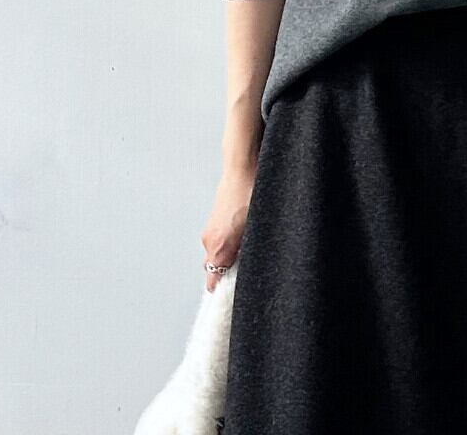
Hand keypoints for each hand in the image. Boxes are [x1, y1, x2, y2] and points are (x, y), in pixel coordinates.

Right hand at [200, 165, 255, 291]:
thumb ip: (249, 252)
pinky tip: (245, 235)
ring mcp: (211, 230)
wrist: (242, 168)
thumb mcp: (256, 227)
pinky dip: (229, 244)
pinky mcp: (214, 221)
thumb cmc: (252, 194)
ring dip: (231, 257)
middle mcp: (210, 241)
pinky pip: (219, 242)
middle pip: (216, 270)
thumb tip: (250, 269)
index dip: (223, 292)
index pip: (213, 282)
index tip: (234, 299)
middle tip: (249, 272)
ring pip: (218, 255)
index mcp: (219, 247)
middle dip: (230, 274)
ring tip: (251, 249)